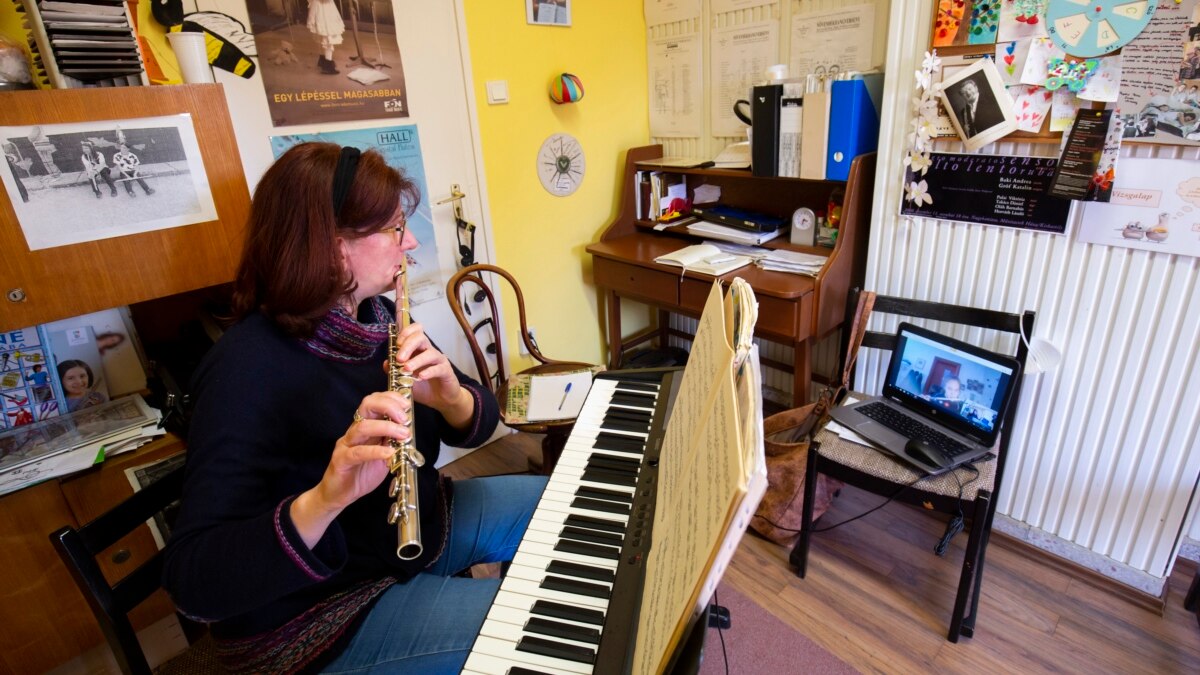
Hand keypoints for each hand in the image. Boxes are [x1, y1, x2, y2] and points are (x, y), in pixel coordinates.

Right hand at [314, 391, 410, 510]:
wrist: (338, 495)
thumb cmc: (361, 473)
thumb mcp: (383, 455)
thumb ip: (393, 442)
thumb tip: (409, 431)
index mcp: (365, 427)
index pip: (374, 402)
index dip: (391, 398)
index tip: (406, 404)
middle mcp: (354, 432)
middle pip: (367, 406)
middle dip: (388, 406)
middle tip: (405, 417)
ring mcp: (346, 445)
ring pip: (362, 427)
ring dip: (386, 427)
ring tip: (403, 434)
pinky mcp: (341, 461)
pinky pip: (358, 452)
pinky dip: (375, 451)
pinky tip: (388, 453)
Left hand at [392, 321, 461, 409]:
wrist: (439, 400)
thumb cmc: (422, 387)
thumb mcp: (404, 380)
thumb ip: (394, 370)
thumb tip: (386, 362)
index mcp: (418, 349)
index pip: (414, 331)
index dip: (405, 333)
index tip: (396, 344)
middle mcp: (428, 351)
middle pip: (420, 337)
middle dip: (408, 346)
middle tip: (399, 359)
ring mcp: (438, 360)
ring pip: (430, 353)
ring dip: (417, 360)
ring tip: (407, 369)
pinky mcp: (446, 371)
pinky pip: (439, 368)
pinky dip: (429, 372)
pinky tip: (421, 377)